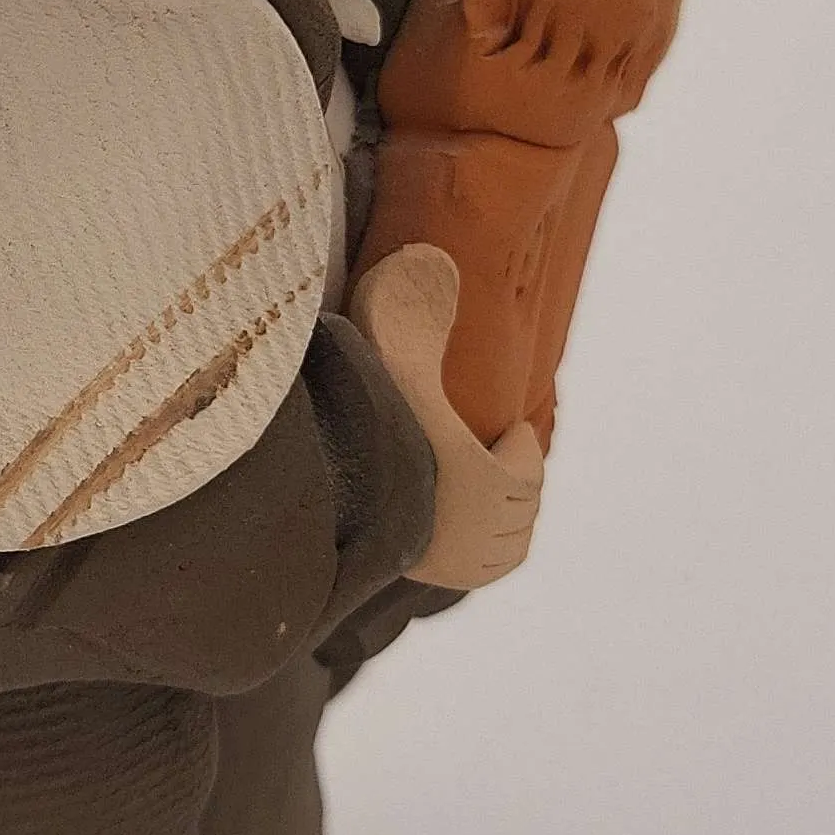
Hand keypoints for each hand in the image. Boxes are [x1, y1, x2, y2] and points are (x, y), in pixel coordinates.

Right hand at [349, 243, 544, 589]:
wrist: (307, 495)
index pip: (526, 471)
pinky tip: (460, 523)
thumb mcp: (385, 353)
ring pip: (509, 540)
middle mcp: (476, 532)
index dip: (519, 446)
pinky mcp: (436, 580)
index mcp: (480, 480)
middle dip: (514, 477)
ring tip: (473, 484)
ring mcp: (458, 563)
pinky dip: (489, 545)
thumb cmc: (351, 418)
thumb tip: (436, 254)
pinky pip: (490, 568)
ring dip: (503, 512)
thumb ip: (410, 305)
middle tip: (488, 450)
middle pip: (522, 507)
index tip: (504, 427)